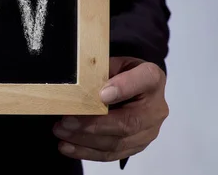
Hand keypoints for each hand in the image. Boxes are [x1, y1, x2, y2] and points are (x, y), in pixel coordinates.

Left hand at [53, 57, 168, 161]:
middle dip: (92, 124)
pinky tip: (67, 147)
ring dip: (85, 140)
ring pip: (118, 143)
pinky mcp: (137, 146)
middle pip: (128, 122)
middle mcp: (156, 108)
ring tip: (61, 132)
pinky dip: (87, 152)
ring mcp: (148, 131)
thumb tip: (81, 83)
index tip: (102, 94)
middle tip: (65, 121)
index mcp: (152, 78)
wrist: (136, 88)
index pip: (145, 79)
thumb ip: (101, 70)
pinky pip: (112, 154)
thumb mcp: (114, 63)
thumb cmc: (122, 74)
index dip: (123, 87)